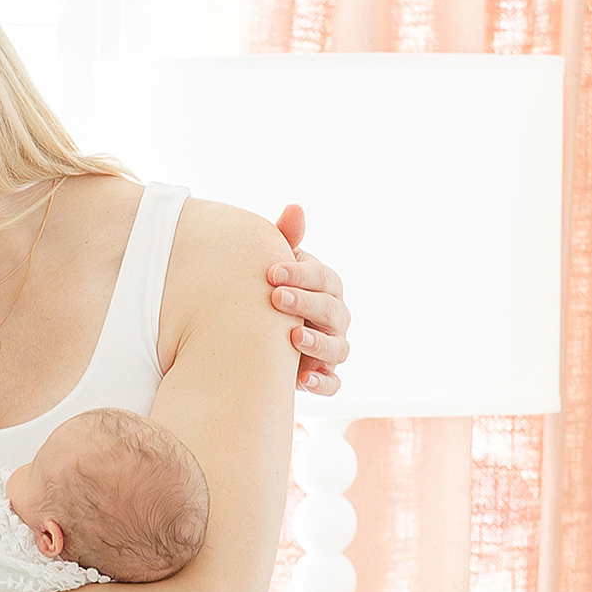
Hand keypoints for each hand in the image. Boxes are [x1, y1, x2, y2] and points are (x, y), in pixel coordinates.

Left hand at [266, 203, 350, 396]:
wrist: (253, 336)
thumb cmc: (269, 292)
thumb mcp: (274, 268)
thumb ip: (285, 240)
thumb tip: (295, 208)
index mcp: (325, 288)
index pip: (324, 278)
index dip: (302, 274)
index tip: (272, 273)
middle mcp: (335, 317)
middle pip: (332, 310)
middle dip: (306, 303)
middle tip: (276, 299)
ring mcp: (332, 348)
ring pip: (338, 347)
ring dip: (317, 342)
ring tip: (292, 337)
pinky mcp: (323, 377)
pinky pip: (333, 383)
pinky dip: (322, 383)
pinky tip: (303, 379)